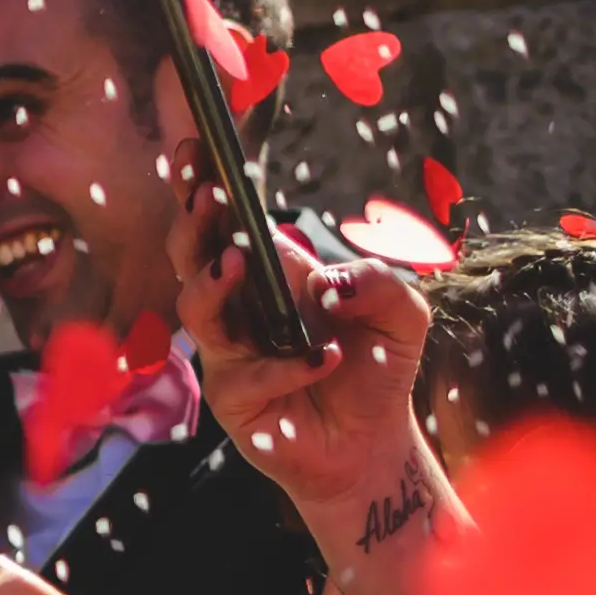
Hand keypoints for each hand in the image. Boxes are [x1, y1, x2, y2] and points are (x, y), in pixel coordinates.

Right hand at [182, 216, 436, 534]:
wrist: (371, 443)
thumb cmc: (376, 370)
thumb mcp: (403, 314)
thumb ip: (380, 282)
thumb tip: (328, 284)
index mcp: (274, 276)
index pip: (231, 225)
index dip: (205, 189)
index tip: (195, 151)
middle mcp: (240, 309)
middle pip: (192, 258)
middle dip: (192, 226)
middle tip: (205, 198)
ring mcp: (228, 354)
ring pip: (197, 313)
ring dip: (212, 285)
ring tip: (237, 264)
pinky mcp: (232, 399)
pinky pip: (244, 377)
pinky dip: (285, 367)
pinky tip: (323, 359)